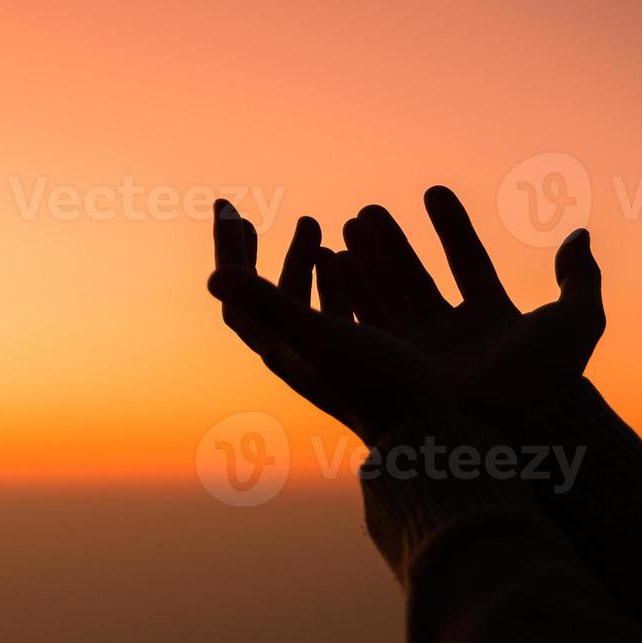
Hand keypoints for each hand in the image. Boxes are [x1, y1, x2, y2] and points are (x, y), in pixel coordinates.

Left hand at [209, 201, 455, 444]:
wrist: (428, 433)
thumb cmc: (374, 385)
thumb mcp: (320, 336)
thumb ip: (268, 305)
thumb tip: (213, 276)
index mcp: (280, 348)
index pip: (239, 294)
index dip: (228, 251)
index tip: (230, 208)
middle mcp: (299, 354)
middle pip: (265, 297)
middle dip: (262, 252)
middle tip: (253, 215)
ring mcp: (331, 357)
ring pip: (307, 301)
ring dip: (304, 261)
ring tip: (313, 226)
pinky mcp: (362, 357)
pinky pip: (342, 308)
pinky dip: (341, 277)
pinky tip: (349, 257)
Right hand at [327, 186, 604, 422]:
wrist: (500, 424)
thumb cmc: (543, 376)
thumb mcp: (577, 320)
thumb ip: (580, 276)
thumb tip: (579, 235)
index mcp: (494, 319)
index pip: (469, 262)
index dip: (453, 227)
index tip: (432, 190)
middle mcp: (454, 334)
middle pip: (419, 277)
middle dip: (394, 243)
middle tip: (369, 210)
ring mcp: (423, 351)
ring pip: (389, 295)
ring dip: (369, 258)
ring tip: (352, 223)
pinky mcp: (395, 365)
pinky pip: (369, 320)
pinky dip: (352, 288)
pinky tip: (338, 257)